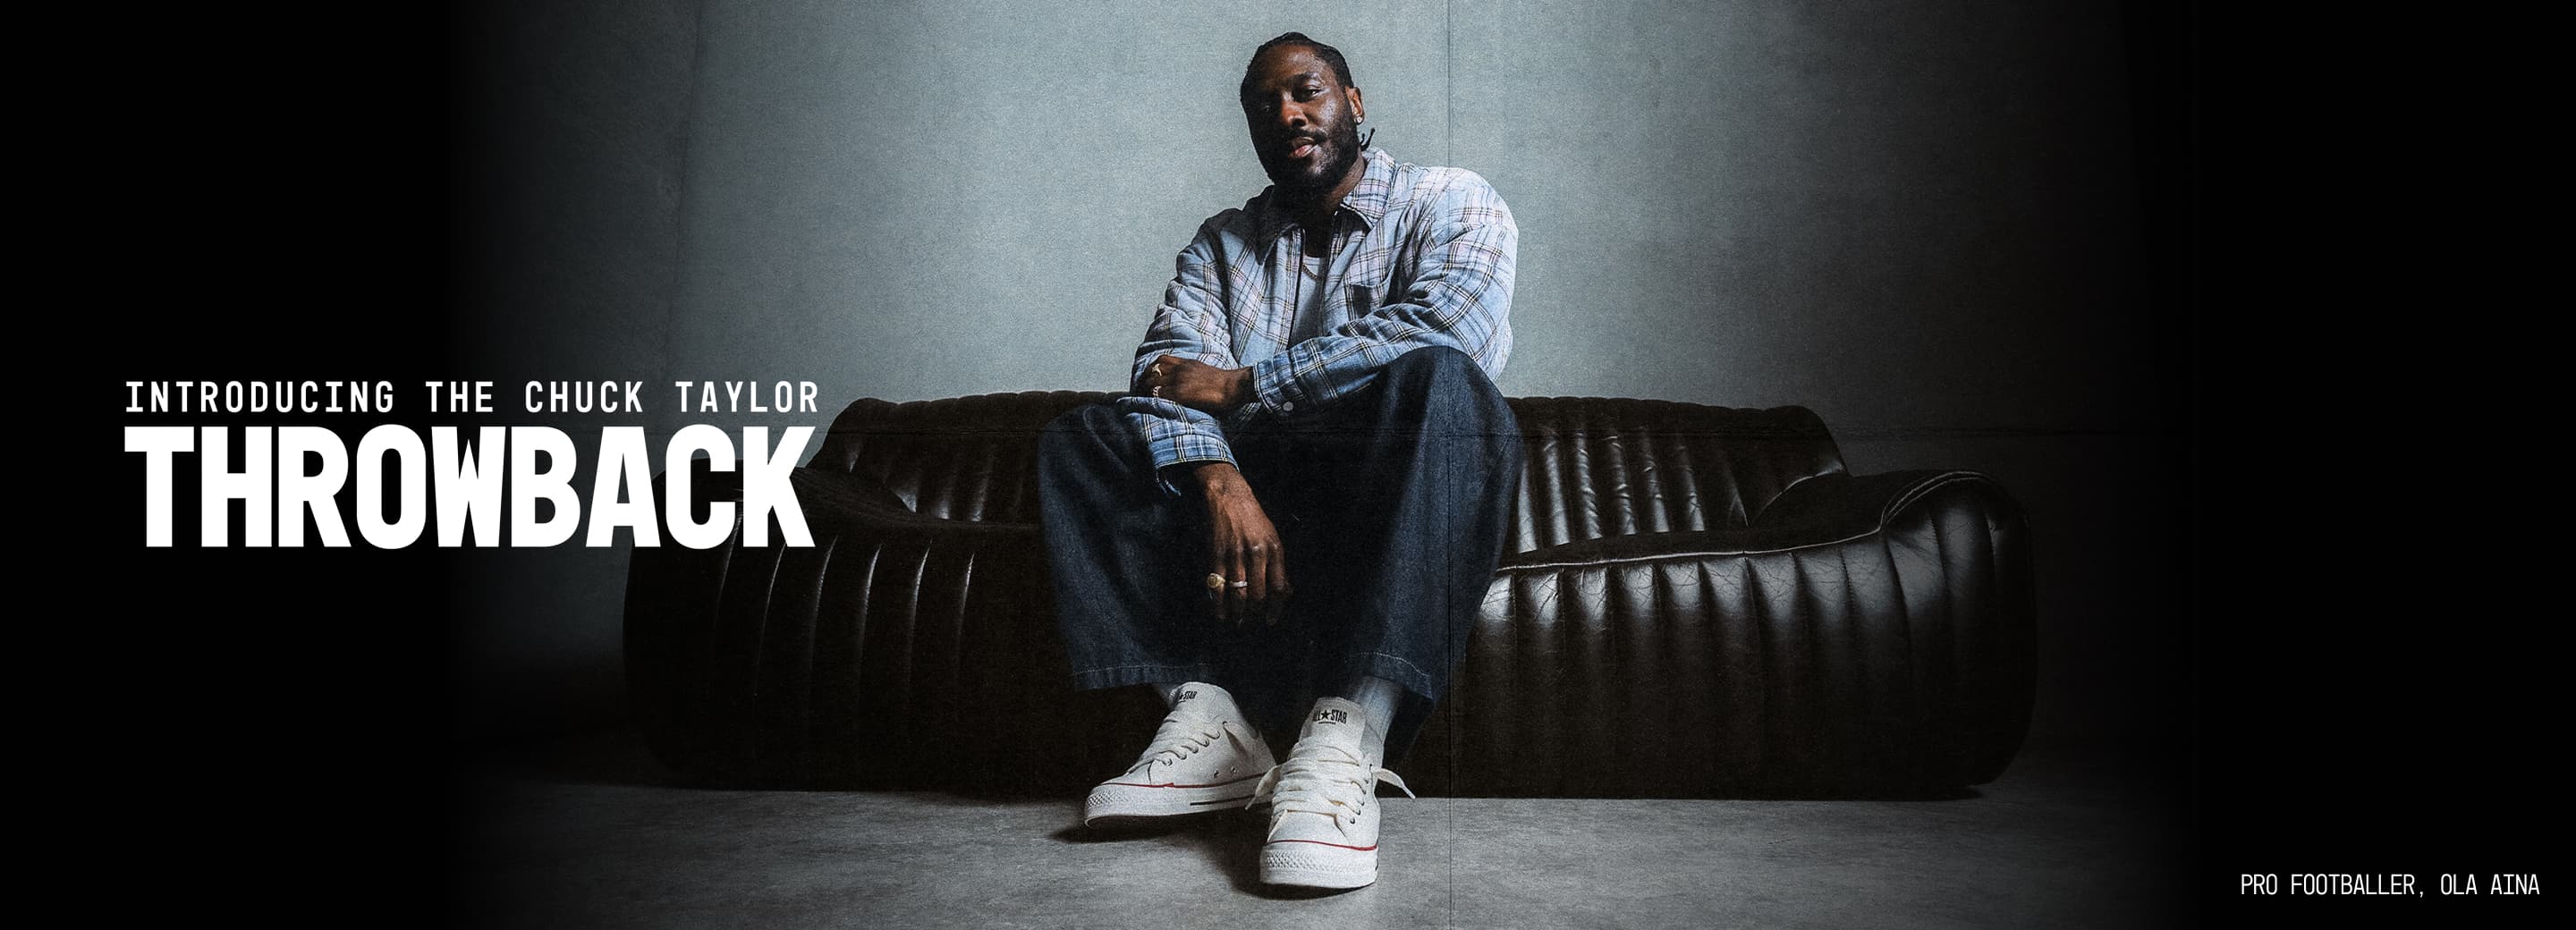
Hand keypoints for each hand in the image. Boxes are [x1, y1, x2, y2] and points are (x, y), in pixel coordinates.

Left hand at [1143, 356, 1253, 412]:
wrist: (1235, 385)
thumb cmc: (1226, 384)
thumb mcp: (1205, 372)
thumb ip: (1193, 375)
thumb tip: (1189, 386)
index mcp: (1186, 363)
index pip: (1160, 361)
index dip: (1151, 371)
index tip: (1147, 381)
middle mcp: (1180, 368)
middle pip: (1152, 371)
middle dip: (1143, 382)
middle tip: (1140, 393)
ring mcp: (1179, 380)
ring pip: (1151, 382)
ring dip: (1145, 391)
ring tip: (1142, 400)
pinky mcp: (1180, 393)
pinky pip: (1159, 395)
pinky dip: (1152, 400)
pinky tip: (1151, 406)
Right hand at [1191, 462, 1290, 623]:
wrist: (1229, 497)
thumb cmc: (1254, 518)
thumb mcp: (1273, 537)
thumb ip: (1279, 564)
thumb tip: (1285, 591)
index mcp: (1274, 550)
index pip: (1279, 587)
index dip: (1276, 608)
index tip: (1271, 620)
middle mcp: (1256, 554)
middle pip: (1259, 594)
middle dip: (1256, 614)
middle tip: (1252, 624)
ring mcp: (1235, 555)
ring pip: (1239, 593)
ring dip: (1238, 613)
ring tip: (1237, 622)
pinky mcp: (1217, 555)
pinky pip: (1218, 585)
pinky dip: (1219, 604)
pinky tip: (1220, 614)